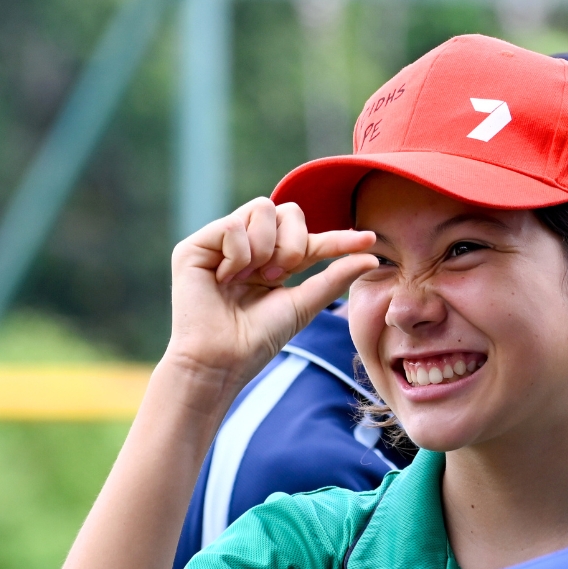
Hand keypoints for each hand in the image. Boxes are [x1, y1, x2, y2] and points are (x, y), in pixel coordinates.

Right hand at [166, 197, 376, 388]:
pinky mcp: (195, 246)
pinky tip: (226, 278)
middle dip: (294, 243)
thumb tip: (372, 256)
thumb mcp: (304, 304)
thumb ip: (334, 277)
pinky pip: (232, 225)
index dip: (339, 238)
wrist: (222, 360)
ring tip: (252, 277)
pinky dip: (238, 253)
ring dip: (266, 247)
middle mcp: (249, 246)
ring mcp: (222, 244)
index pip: (311, 238)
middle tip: (279, 276)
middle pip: (288, 210)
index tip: (370, 240)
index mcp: (274, 261)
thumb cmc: (259, 338)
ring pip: (262, 207)